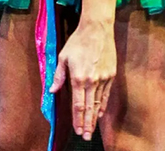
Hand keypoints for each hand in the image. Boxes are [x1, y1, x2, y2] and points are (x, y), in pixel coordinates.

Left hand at [53, 17, 116, 139]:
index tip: (77, 130)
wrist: (97, 29)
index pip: (78, 105)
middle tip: (85, 137)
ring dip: (94, 117)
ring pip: (98, 102)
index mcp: (78, 78)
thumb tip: (53, 91)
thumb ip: (58, 76)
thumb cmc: (78, 42)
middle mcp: (92, 81)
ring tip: (91, 129)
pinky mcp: (111, 74)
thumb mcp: (63, 58)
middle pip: (89, 108)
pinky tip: (100, 112)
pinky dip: (102, 104)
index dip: (77, 120)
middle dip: (86, 124)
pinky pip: (106, 93)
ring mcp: (104, 78)